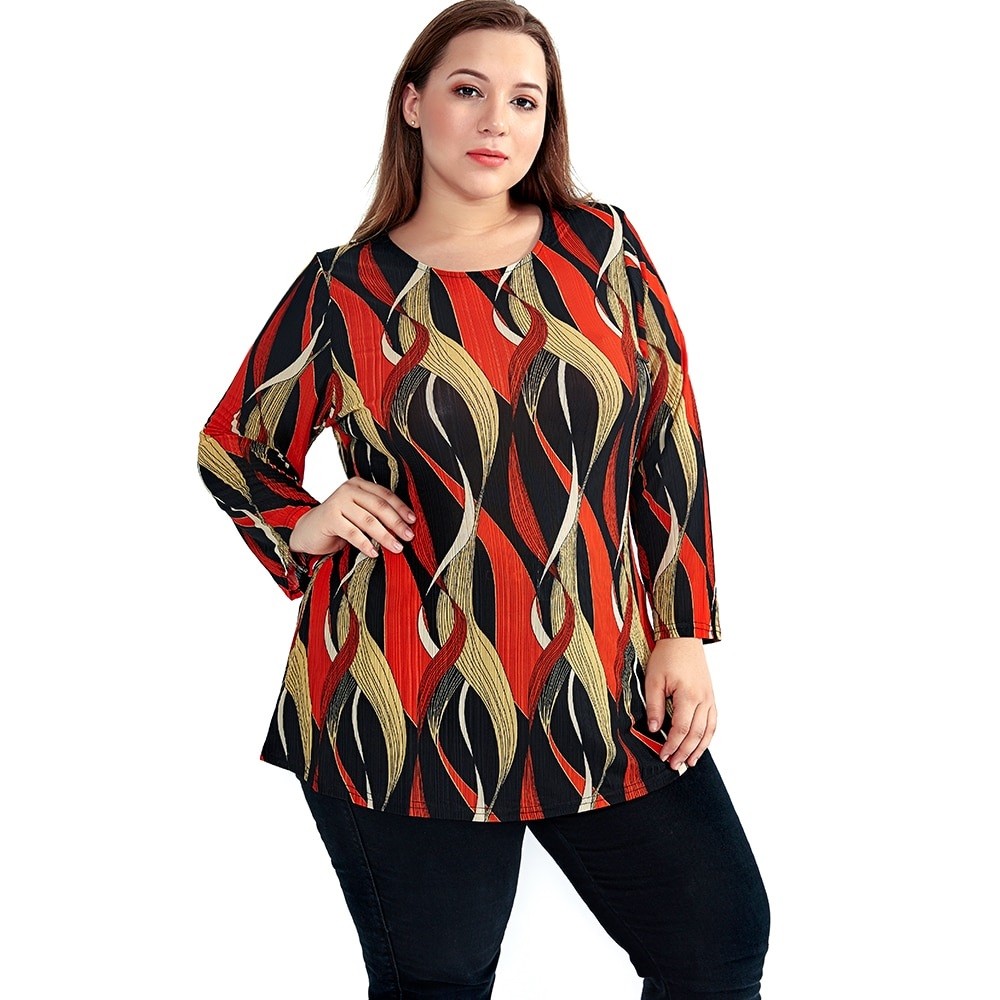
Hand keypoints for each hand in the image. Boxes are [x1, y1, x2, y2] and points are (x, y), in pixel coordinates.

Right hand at [289, 477, 416, 559]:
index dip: (401, 508)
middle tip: (408, 536)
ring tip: (396, 547)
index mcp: (359, 485)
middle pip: (379, 506)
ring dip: (385, 535)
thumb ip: (376, 515)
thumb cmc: (337, 524)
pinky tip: (374, 553)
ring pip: (368, 520)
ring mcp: (338, 502)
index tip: (412, 521)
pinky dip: (365, 543)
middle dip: (396, 523)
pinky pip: (352, 532)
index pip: (385, 495)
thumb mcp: (358, 515)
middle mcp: (348, 489)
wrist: (307, 531)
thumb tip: (404, 527)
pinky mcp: (329, 517)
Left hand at [644, 637, 716, 769]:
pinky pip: (713, 722)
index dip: (671, 745)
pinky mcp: (711, 696)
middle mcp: (703, 699)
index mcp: (688, 695)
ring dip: (699, 749)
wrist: (683, 638)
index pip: (680, 729)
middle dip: (684, 752)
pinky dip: (708, 737)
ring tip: (689, 762)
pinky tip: (701, 746)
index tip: (662, 755)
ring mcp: (709, 698)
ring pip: (708, 731)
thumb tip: (654, 729)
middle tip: (674, 765)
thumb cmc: (667, 655)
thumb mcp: (653, 679)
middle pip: (696, 734)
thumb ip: (654, 705)